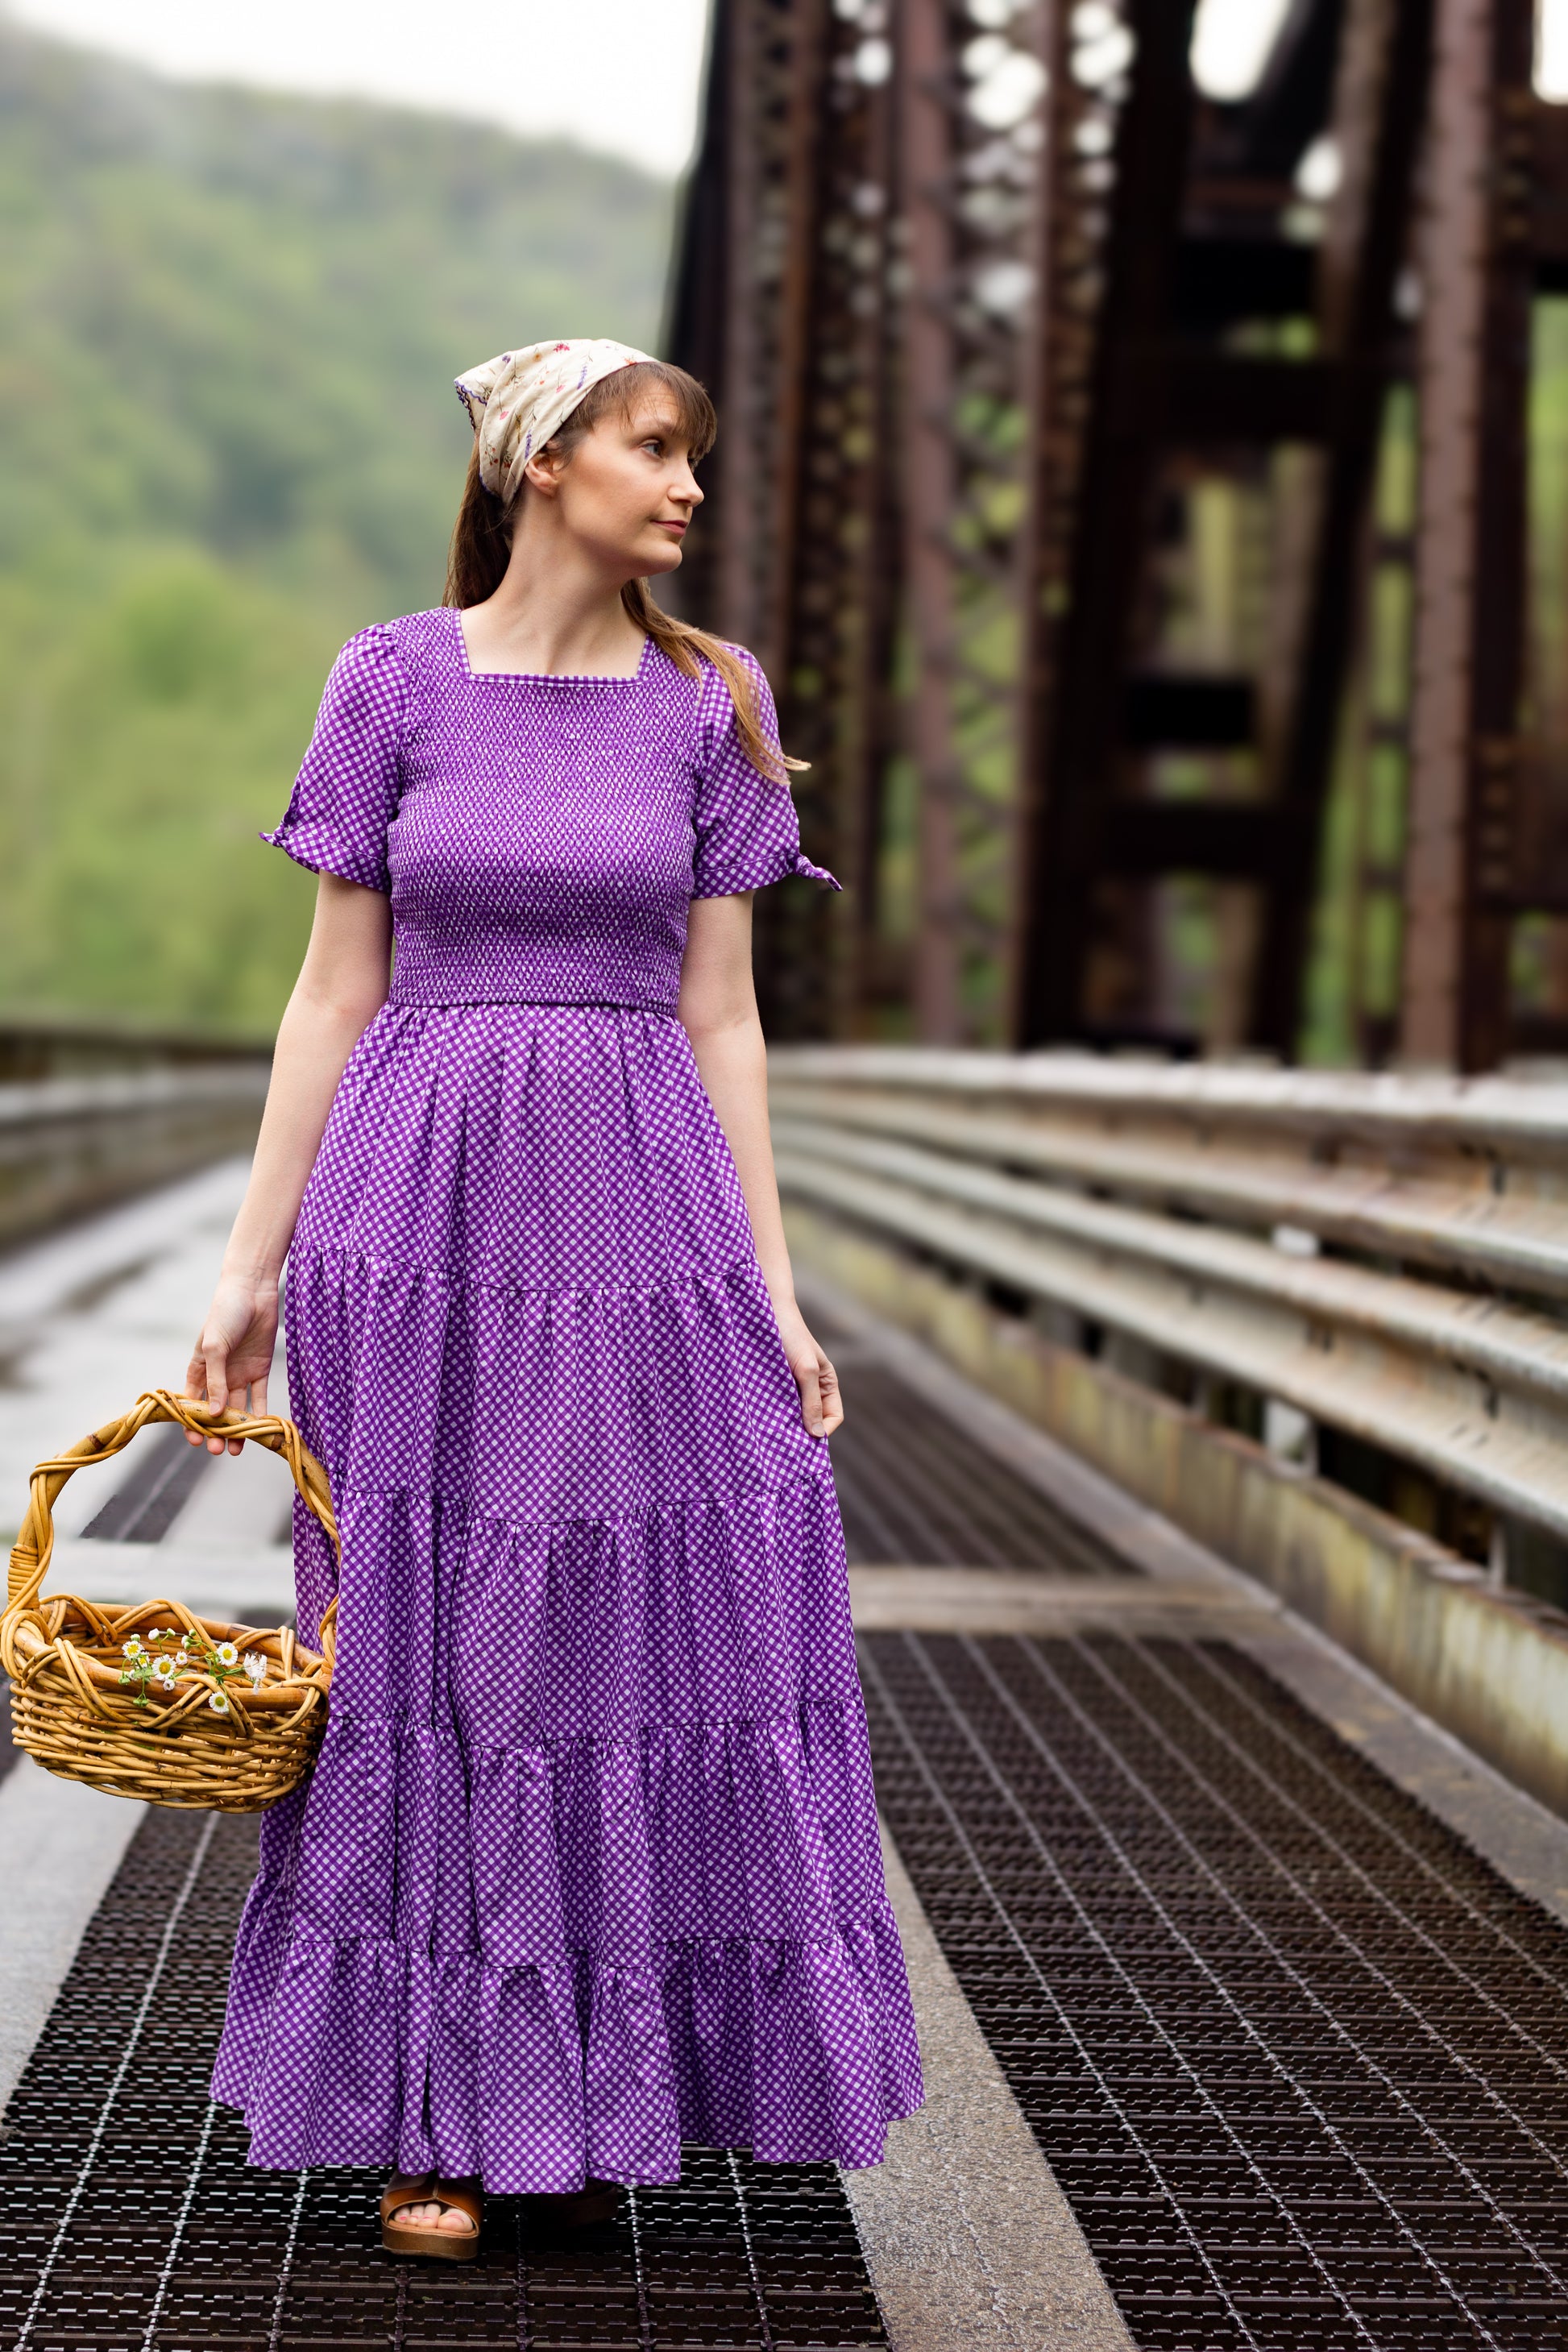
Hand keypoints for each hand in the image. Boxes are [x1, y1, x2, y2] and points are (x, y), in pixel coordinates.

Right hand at [184, 1274, 279, 1454]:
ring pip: (236, 1408)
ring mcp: (239, 1373)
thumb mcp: (215, 1347)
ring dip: (236, 1429)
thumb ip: (215, 1380)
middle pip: (215, 1410)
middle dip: (215, 1432)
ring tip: (236, 1450)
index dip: (191, 1422)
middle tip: (218, 1449)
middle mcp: (218, 1375)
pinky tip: (261, 1430)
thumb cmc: (225, 1314)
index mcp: (198, 1368)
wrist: (253, 1291)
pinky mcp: (260, 1369)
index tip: (195, 1440)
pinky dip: (259, 1413)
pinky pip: (258, 1396)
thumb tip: (215, 1414)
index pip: (191, 1402)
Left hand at [773, 1301, 842, 1437]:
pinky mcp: (773, 1384)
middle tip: (785, 1443)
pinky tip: (761, 1418)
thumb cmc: (791, 1336)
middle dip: (803, 1431)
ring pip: (793, 1415)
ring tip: (771, 1433)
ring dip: (785, 1423)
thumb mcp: (806, 1369)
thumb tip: (817, 1435)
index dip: (824, 1431)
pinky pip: (776, 1405)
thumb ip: (812, 1400)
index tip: (805, 1442)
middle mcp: (811, 1387)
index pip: (833, 1416)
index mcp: (826, 1383)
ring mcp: (791, 1387)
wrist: (765, 1312)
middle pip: (813, 1419)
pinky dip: (772, 1413)